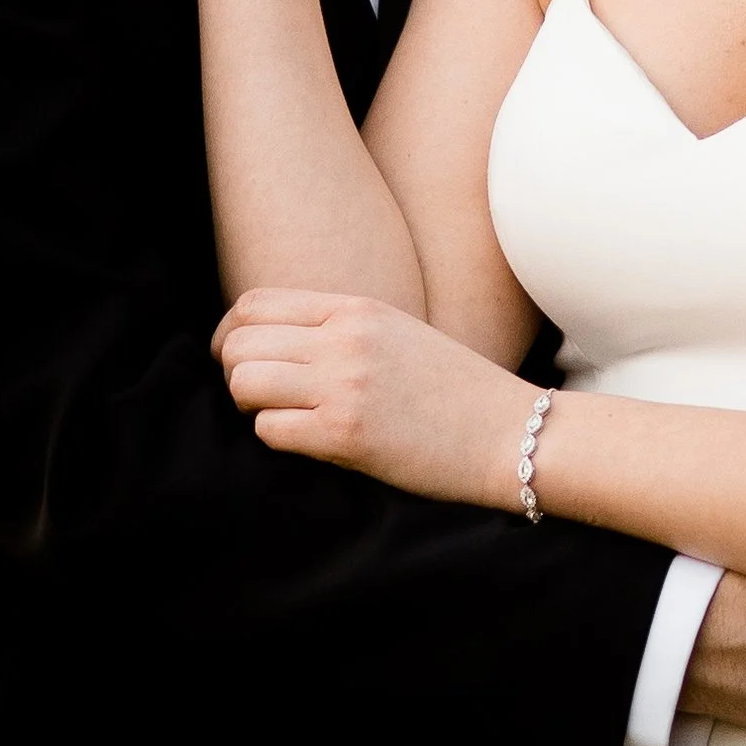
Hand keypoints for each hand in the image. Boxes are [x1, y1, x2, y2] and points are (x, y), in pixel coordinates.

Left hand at [215, 287, 535, 503]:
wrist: (515, 433)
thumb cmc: (458, 392)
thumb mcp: (399, 335)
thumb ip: (341, 331)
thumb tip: (277, 349)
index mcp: (357, 309)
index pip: (255, 303)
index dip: (230, 334)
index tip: (239, 360)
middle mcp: (344, 340)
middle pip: (239, 342)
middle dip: (236, 373)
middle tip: (260, 398)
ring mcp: (345, 385)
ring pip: (244, 382)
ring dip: (251, 406)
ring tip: (283, 417)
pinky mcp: (346, 434)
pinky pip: (269, 430)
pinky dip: (278, 438)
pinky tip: (310, 442)